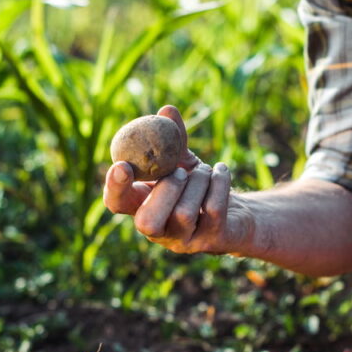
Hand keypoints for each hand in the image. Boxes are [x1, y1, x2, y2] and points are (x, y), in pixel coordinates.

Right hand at [103, 105, 251, 253]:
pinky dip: (218, 183)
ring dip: (197, 182)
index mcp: (142, 206)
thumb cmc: (199, 186)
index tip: (122, 166)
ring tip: (205, 170)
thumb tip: (167, 110)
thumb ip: (172, 139)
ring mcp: (184, 240)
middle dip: (164, 191)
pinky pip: (213, 210)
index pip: (117, 203)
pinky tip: (221, 170)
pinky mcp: (212, 241)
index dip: (115, 187)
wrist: (236, 211)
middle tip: (180, 172)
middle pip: (147, 222)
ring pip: (184, 214)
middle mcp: (158, 231)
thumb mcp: (184, 161)